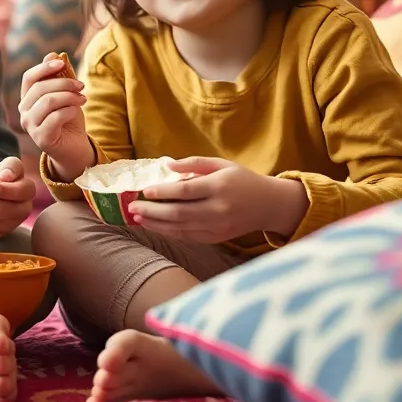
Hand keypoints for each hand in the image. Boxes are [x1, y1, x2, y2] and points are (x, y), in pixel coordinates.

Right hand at [18, 53, 93, 181]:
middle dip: (64, 83)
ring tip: (83, 98)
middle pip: (40, 88)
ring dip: (69, 96)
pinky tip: (77, 111)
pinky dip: (69, 110)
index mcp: (27, 99)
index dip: (44, 67)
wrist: (76, 148)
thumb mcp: (67, 94)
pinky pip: (55, 117)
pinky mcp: (41, 138)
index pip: (29, 78)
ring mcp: (30, 126)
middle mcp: (24, 112)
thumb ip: (60, 76)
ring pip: (47, 101)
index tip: (62, 62)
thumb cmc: (69, 120)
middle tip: (82, 85)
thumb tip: (54, 53)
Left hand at [126, 156, 308, 242]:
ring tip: (138, 218)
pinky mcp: (216, 238)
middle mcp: (218, 209)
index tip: (145, 190)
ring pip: (181, 228)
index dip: (163, 192)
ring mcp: (217, 227)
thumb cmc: (242, 180)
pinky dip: (169, 232)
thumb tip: (167, 165)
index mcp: (219, 187)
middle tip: (133, 207)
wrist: (268, 205)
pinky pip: (188, 237)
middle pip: (179, 213)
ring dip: (156, 224)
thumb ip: (194, 163)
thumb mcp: (221, 164)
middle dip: (153, 211)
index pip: (185, 192)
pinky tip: (155, 226)